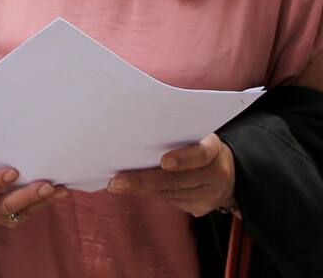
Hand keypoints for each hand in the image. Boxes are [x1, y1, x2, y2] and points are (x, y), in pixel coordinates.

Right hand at [0, 160, 67, 227]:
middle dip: (28, 195)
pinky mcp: (11, 220)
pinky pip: (29, 213)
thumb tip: (23, 145)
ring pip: (21, 212)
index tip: (14, 171)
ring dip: (41, 200)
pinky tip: (59, 193)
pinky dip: (45, 202)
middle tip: (46, 185)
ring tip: (58, 189)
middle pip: (6, 205)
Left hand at [108, 133, 236, 217]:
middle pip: (177, 180)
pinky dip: (153, 194)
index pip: (201, 154)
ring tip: (117, 185)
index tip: (164, 161)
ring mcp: (211, 194)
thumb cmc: (197, 144)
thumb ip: (173, 136)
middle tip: (117, 182)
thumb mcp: (194, 135)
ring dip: (142, 189)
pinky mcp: (203, 207)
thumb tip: (135, 137)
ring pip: (171, 194)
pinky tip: (136, 189)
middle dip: (143, 181)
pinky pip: (173, 202)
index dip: (183, 159)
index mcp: (214, 149)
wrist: (227, 170)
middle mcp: (216, 174)